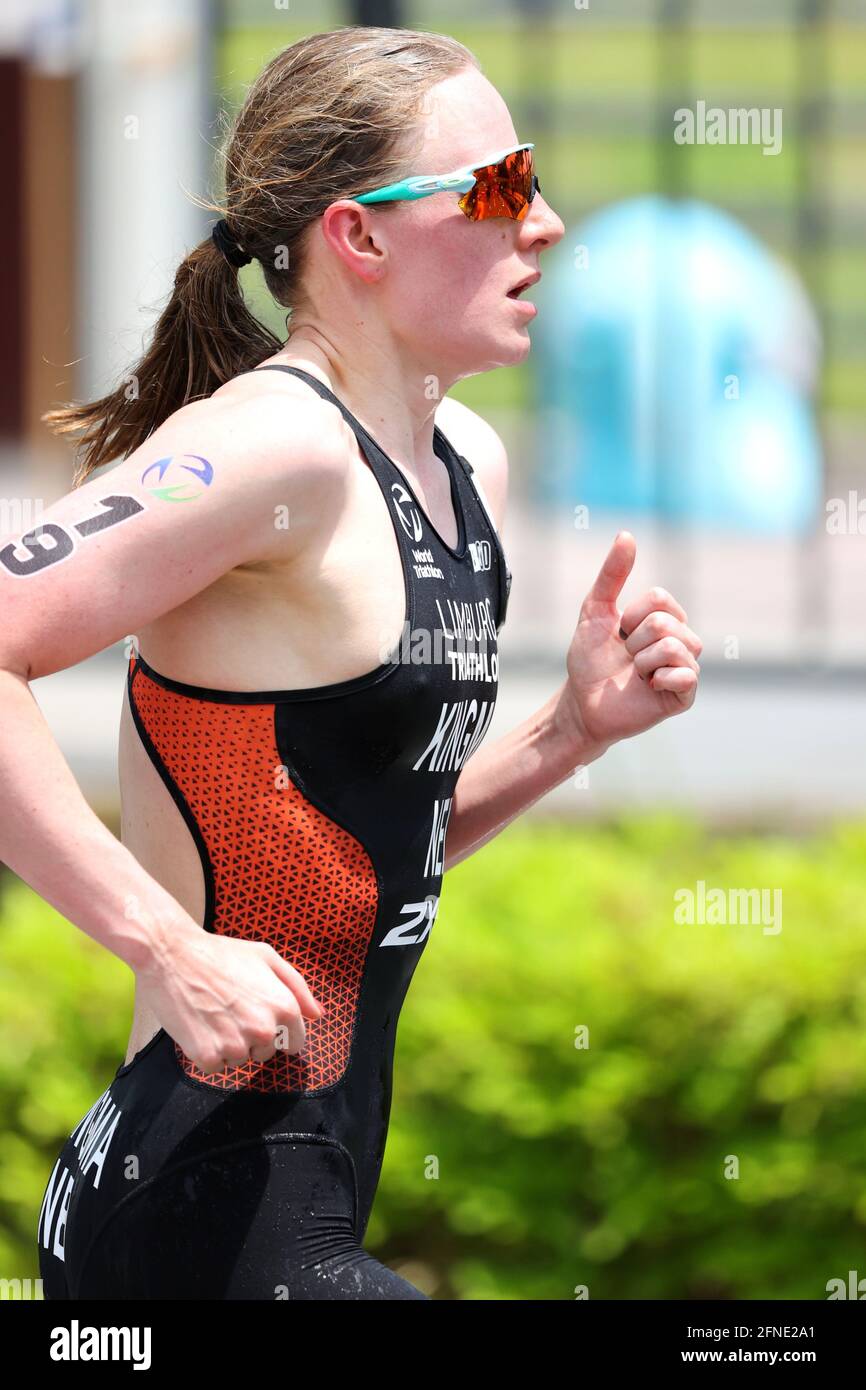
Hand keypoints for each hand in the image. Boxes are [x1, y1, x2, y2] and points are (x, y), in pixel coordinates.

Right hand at [134, 912, 325, 1074]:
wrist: (170, 954)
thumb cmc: (220, 953)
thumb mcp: (266, 957)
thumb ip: (298, 987)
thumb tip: (318, 1015)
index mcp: (284, 1006)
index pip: (296, 1043)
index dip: (280, 1032)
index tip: (261, 1019)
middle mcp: (264, 1029)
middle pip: (267, 1054)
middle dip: (253, 1037)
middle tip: (231, 1009)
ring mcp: (235, 1045)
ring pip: (240, 1060)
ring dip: (228, 1044)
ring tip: (212, 1013)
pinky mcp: (207, 1056)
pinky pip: (215, 1067)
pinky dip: (207, 1052)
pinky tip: (198, 1025)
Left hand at [559, 531, 700, 750]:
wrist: (582, 703)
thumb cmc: (589, 659)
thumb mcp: (595, 610)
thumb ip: (612, 574)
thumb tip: (626, 534)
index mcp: (665, 619)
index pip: (660, 599)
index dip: (632, 615)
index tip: (619, 633)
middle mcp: (682, 641)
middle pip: (665, 622)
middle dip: (634, 641)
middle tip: (626, 658)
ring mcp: (685, 668)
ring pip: (675, 646)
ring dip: (642, 661)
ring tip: (636, 674)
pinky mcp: (684, 696)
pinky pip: (685, 676)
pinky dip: (659, 679)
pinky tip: (648, 687)